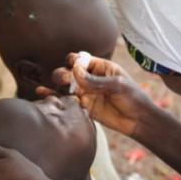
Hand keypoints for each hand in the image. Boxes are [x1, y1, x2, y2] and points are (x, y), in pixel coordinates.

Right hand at [36, 53, 152, 135]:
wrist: (138, 120)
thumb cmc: (133, 98)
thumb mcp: (117, 86)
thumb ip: (96, 80)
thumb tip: (74, 72)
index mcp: (101, 67)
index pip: (81, 59)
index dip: (74, 61)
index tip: (74, 67)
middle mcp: (91, 78)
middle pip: (70, 71)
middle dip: (64, 73)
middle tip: (64, 80)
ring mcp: (86, 92)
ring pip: (66, 86)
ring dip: (57, 84)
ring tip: (52, 86)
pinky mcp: (84, 106)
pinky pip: (68, 100)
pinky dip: (55, 96)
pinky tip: (43, 92)